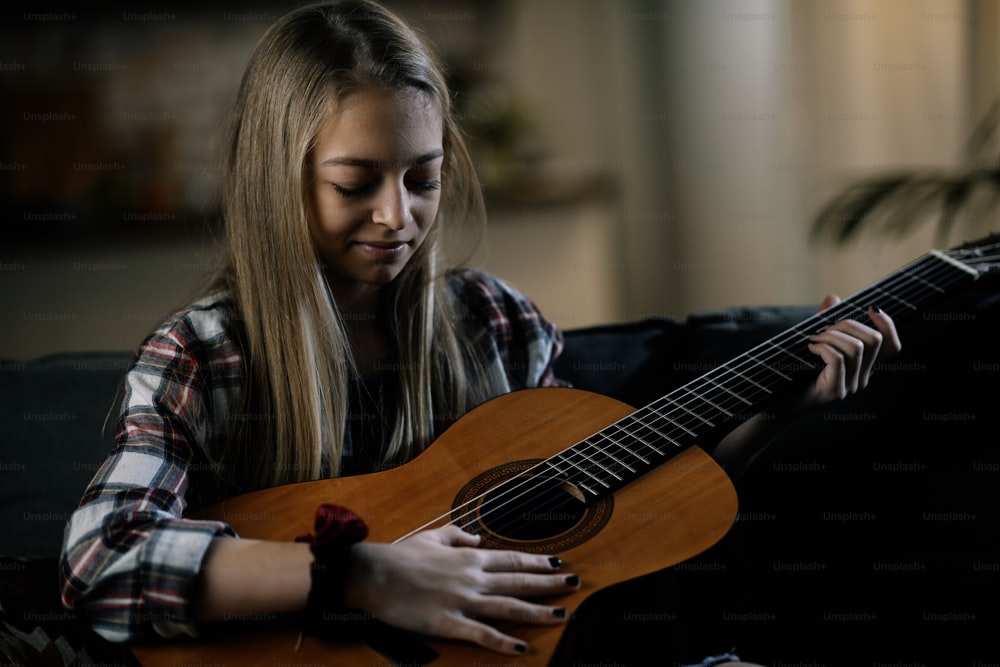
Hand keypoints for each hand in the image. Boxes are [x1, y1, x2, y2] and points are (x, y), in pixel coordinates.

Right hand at [343, 525, 578, 654]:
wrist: (375, 573)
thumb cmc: (401, 555)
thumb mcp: (432, 536)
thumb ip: (457, 535)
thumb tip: (476, 538)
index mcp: (469, 557)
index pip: (512, 559)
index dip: (538, 562)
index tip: (558, 563)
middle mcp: (473, 577)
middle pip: (520, 580)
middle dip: (551, 583)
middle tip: (575, 584)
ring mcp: (464, 601)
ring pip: (510, 606)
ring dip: (539, 611)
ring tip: (563, 615)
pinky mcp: (450, 623)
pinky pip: (482, 634)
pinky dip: (504, 641)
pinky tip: (522, 647)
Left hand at [802, 295, 901, 408]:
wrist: (778, 401)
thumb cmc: (796, 370)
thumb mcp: (814, 341)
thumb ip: (825, 321)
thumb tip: (834, 298)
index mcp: (863, 366)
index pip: (891, 346)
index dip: (887, 324)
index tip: (871, 308)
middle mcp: (862, 377)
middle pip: (874, 340)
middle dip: (848, 324)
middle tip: (824, 328)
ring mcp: (850, 386)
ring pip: (856, 348)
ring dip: (831, 335)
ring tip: (814, 338)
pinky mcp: (835, 391)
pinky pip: (838, 359)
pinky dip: (823, 347)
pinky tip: (810, 348)